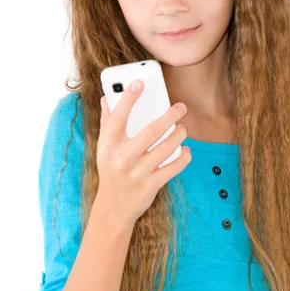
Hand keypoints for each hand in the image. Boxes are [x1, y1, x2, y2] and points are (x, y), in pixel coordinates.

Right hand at [95, 80, 190, 227]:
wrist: (113, 207)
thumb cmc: (110, 170)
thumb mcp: (104, 148)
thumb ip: (107, 122)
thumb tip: (107, 97)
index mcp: (108, 145)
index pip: (118, 117)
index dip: (128, 98)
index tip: (139, 82)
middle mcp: (122, 158)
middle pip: (151, 131)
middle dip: (169, 116)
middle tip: (180, 107)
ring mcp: (137, 173)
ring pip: (166, 148)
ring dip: (179, 135)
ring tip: (183, 129)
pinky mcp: (151, 185)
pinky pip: (173, 167)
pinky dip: (183, 157)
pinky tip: (186, 149)